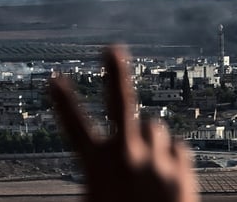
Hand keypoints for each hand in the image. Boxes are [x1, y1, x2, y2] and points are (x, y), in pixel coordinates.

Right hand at [49, 45, 198, 201]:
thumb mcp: (96, 200)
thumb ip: (98, 178)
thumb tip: (101, 168)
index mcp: (97, 166)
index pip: (73, 125)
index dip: (62, 100)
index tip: (53, 78)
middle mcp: (127, 156)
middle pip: (119, 101)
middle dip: (114, 72)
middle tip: (111, 49)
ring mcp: (157, 161)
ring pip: (153, 126)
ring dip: (147, 136)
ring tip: (144, 162)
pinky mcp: (183, 170)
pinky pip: (177, 148)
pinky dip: (170, 155)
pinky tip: (164, 175)